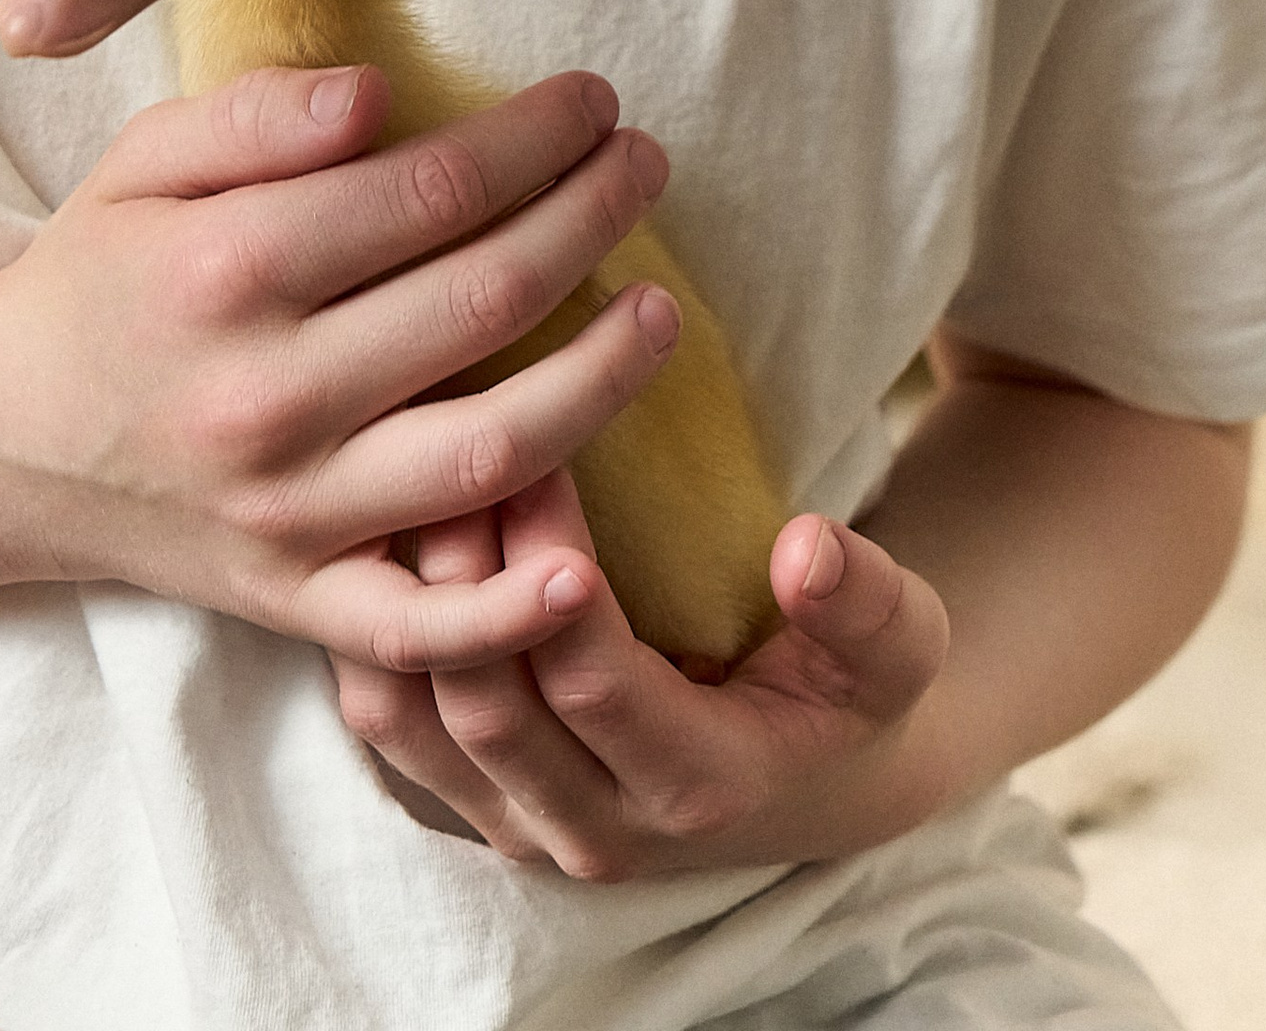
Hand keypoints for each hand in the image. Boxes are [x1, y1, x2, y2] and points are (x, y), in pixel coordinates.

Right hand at [0, 63, 680, 675]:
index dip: (536, 138)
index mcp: (233, 268)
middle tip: (647, 164)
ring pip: (484, 453)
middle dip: (589, 219)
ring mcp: (286, 510)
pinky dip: (504, 615)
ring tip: (663, 312)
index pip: (433, 189)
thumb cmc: (100, 274)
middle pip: (480, 302)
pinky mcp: (292, 598)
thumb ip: (262, 114)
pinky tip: (587, 569)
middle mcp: (267, 393)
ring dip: (599, 381)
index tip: (595, 100)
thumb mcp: (148, 158)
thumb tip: (385, 96)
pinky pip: (414, 628)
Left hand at [331, 474, 953, 877]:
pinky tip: (378, 527)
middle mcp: (591, 829)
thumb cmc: (849, 687)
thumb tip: (809, 548)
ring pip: (411, 721)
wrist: (807, 773)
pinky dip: (368, 629)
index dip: (552, 571)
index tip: (540, 450)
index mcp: (696, 789)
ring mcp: (518, 822)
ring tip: (405, 466)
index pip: (591, 684)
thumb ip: (867, 602)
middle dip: (461, 566)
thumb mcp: (897, 647)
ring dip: (399, 595)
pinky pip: (384, 728)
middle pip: (484, 702)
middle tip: (450, 435)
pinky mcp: (469, 799)